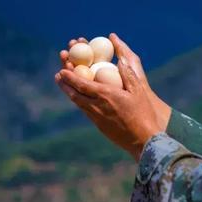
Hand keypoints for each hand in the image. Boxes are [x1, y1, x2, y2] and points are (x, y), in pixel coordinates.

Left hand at [56, 34, 171, 159]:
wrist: (143, 141)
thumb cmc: (143, 114)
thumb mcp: (138, 91)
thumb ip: (128, 74)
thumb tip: (120, 60)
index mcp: (106, 96)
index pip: (82, 84)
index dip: (70, 77)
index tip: (62, 70)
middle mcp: (97, 107)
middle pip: (75, 94)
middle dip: (65, 84)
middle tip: (58, 75)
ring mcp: (97, 118)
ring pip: (78, 103)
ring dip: (69, 93)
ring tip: (63, 84)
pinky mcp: (99, 126)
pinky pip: (85, 111)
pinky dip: (79, 102)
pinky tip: (79, 98)